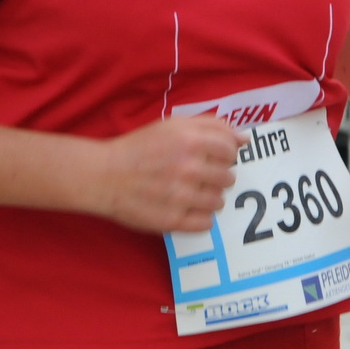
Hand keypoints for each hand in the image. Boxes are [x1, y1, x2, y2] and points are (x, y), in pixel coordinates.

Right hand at [95, 114, 241, 232]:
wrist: (105, 175)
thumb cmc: (140, 147)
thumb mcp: (173, 125)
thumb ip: (211, 126)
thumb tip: (244, 139)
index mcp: (190, 141)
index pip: (230, 150)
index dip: (223, 153)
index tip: (211, 156)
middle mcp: (189, 168)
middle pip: (228, 177)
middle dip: (215, 175)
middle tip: (196, 174)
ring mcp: (182, 197)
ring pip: (219, 201)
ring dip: (208, 196)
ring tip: (189, 191)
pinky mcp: (173, 221)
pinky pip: (206, 223)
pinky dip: (199, 216)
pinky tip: (185, 207)